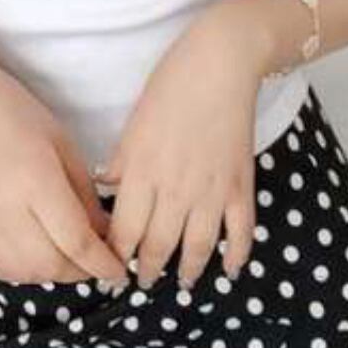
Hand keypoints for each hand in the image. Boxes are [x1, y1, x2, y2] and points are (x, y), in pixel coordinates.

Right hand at [0, 57, 128, 286]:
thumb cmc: (14, 114)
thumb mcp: (64, 146)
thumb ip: (86, 195)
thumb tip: (104, 235)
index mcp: (36, 182)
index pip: (77, 242)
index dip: (104, 263)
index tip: (122, 270)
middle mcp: (6, 212)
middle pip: (54, 266)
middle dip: (84, 270)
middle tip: (99, 257)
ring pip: (29, 275)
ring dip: (57, 272)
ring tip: (69, 252)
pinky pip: (4, 272)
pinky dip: (28, 271)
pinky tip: (38, 253)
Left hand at [101, 0, 271, 290]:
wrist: (221, 64)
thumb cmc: (171, 85)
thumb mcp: (134, 123)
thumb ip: (122, 162)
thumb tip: (106, 188)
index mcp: (143, 172)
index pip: (125, 229)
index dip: (116, 253)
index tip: (110, 264)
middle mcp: (175, 189)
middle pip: (159, 244)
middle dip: (148, 269)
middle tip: (142, 283)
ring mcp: (212, 191)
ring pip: (198, 246)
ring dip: (188, 270)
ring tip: (180, 282)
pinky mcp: (241, 185)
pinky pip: (241, 231)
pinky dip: (236, 255)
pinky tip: (228, 269)